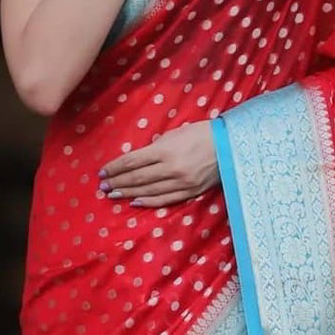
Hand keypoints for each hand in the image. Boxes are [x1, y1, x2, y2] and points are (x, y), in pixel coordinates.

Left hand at [99, 120, 219, 207]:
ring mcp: (180, 182)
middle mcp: (171, 168)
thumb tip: (140, 158)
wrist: (231, 146)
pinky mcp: (189, 192)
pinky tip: (135, 201)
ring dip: (128, 192)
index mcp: (165, 150)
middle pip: (137, 177)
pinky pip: (164, 199)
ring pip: (148, 190)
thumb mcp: (176, 133)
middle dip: (118, 181)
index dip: (116, 167)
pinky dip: (148, 201)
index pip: (133, 161)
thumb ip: (157, 146)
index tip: (103, 172)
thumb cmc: (202, 134)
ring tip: (114, 194)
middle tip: (103, 186)